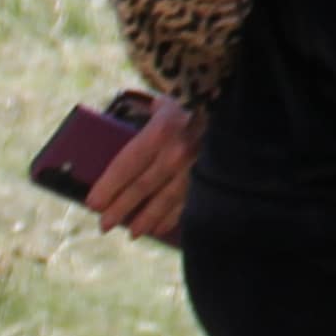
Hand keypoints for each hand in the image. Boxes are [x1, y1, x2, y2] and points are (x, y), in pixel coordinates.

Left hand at [83, 96, 200, 241]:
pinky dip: (171, 219)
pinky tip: (158, 229)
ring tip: (131, 233)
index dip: (107, 187)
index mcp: (161, 132)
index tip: (92, 203)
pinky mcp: (210, 182)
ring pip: (163, 201)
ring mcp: (194, 171)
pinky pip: (186, 205)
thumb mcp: (172, 103)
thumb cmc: (200, 105)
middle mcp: (175, 154)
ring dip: (145, 220)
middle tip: (103, 225)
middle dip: (120, 209)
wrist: (243, 115)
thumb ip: (152, 114)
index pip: (125, 165)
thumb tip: (138, 119)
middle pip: (140, 188)